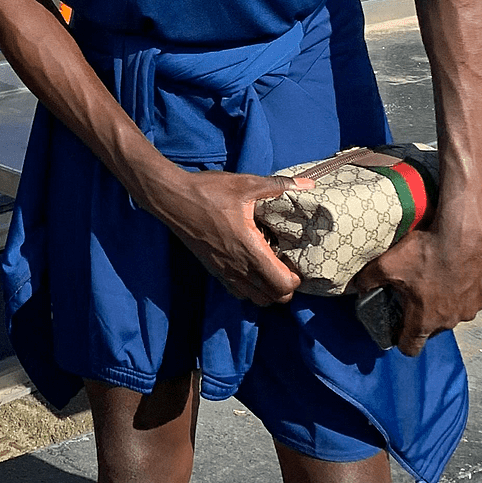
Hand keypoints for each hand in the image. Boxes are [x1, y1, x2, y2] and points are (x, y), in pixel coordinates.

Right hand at [154, 169, 308, 306]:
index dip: (295, 280)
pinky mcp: (214, 270)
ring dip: (268, 291)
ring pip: (254, 299)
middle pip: (272, 298)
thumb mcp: (246, 184)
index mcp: (249, 249)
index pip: (280, 285)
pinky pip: (238, 292)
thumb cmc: (209, 192)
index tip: (296, 263)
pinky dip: (251, 289)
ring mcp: (224, 271)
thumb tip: (309, 183)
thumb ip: (279, 185)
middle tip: (289, 268)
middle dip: (285, 289)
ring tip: (273, 270)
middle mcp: (238, 267)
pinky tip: (252, 268)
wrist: (172, 200)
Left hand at [355, 216, 481, 356]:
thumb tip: (358, 285)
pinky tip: (453, 275)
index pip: (410, 348)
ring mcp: (468, 310)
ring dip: (443, 304)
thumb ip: (369, 280)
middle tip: (413, 295)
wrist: (465, 235)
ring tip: (435, 282)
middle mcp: (448, 322)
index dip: (400, 341)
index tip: (397, 329)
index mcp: (424, 321)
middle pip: (430, 329)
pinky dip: (461, 293)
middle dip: (421, 317)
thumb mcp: (387, 265)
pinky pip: (468, 301)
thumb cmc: (428, 253)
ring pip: (451, 315)